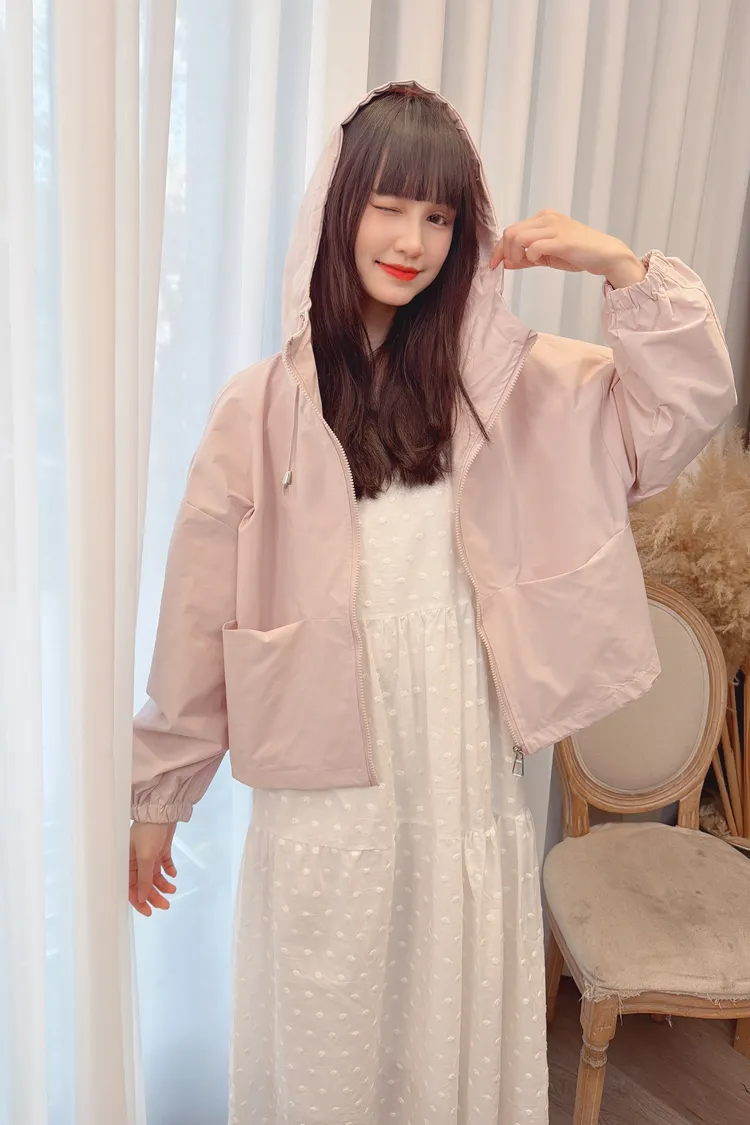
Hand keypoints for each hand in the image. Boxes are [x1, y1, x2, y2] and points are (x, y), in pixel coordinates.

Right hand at [129, 821, 177, 916]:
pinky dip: (168, 872)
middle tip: (166, 905)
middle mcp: (136, 861)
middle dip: (154, 896)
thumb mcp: (145, 857)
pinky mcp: (160, 850)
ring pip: (155, 877)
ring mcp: (149, 856)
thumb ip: (144, 879)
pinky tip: (173, 875)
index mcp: (127, 863)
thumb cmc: (149, 832)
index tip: (149, 911)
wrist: (163, 811)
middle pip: (144, 885)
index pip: (131, 887)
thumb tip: (143, 898)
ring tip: (173, 889)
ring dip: (163, 885)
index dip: (139, 900)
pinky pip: (164, 866)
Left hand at [490, 210, 646, 287]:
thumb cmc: (577, 253)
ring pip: (519, 237)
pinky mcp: (562, 240)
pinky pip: (535, 246)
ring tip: (527, 262)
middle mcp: (547, 218)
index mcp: (543, 218)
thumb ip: (526, 258)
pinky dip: (531, 256)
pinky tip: (538, 260)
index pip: (511, 230)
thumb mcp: (547, 255)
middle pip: (511, 232)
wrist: (605, 254)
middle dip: (506, 252)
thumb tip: (505, 262)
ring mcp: (555, 227)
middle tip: (513, 265)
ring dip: (516, 255)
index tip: (494, 264)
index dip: (499, 248)